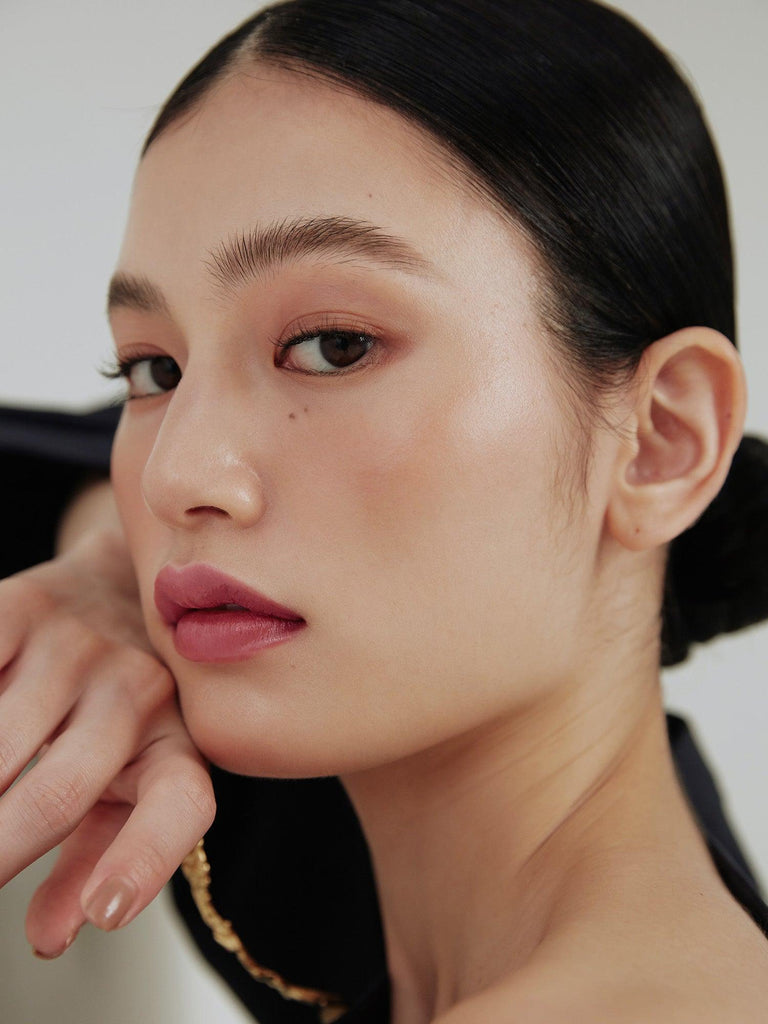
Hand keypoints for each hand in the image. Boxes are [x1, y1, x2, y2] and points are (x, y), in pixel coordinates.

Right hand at [0, 517, 214, 957]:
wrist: (116, 587)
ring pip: (2, 737)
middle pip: (62, 790)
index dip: (144, 860)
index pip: (179, 803)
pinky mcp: (21, 607)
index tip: (105, 913)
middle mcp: (136, 692)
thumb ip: (99, 855)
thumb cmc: (121, 708)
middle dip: (0, 849)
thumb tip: (53, 934)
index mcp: (174, 744)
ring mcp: (77, 647)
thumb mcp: (129, 780)